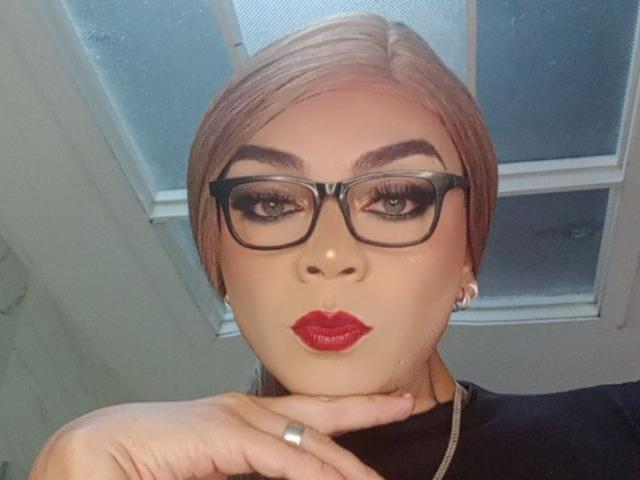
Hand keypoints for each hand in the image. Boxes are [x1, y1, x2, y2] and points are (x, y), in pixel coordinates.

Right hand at [28, 390, 414, 479]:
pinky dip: (314, 474)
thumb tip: (293, 474)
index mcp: (246, 420)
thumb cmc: (148, 462)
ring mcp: (238, 419)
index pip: (312, 415)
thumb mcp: (218, 470)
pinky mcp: (225, 434)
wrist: (93, 453)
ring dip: (348, 464)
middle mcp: (249, 412)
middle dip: (368, 413)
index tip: (390, 402)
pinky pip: (282, 459)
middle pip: (322, 417)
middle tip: (406, 403)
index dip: (354, 409)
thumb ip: (251, 472)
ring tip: (380, 478)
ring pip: (310, 442)